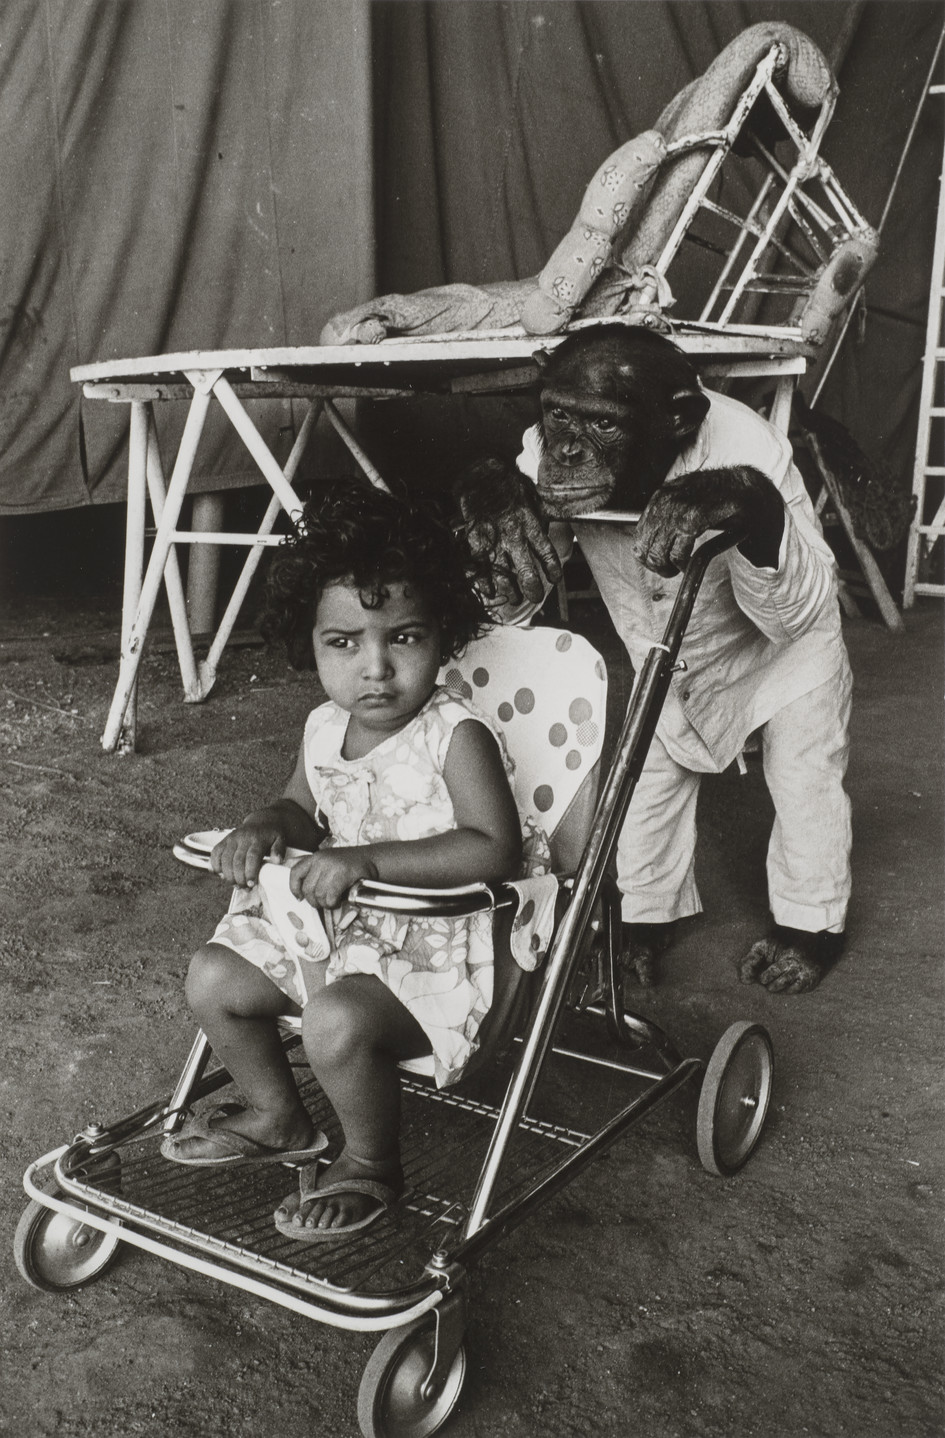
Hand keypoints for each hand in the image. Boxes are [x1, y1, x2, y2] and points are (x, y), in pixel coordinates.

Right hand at [211, 821, 286, 888]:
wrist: (260, 821)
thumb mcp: (280, 839)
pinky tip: (221, 874)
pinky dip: (215, 865)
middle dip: (239, 878)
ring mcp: (231, 839)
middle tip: (243, 887)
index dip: (250, 872)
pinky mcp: (224, 840)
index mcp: (257, 839)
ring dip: (227, 875)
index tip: (251, 884)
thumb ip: (279, 850)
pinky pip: (215, 853)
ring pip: (225, 859)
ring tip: (234, 884)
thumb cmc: (270, 835)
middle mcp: (242, 838)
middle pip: (237, 861)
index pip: (252, 856)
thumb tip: (277, 860)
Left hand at [289, 848, 378, 908]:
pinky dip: (333, 902)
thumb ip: (313, 869)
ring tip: (333, 901)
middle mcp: (321, 860)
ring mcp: (332, 866)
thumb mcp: (328, 862)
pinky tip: (339, 901)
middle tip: (324, 902)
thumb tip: (295, 881)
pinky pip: (331, 896)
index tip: (299, 897)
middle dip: (314, 901)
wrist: (372, 859)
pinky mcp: (343, 874)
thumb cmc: (350, 864)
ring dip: (325, 903)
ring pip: (318, 894)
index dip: (294, 888)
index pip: (295, 872)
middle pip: (307, 888)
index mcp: (315, 857)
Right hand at [456, 458, 561, 605]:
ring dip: (509, 589)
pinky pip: (481, 565)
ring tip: (513, 599)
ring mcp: (495, 539)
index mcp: (532, 523)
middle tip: (534, 597)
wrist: (481, 472)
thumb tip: (557, 521)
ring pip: (503, 572)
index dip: (552, 567)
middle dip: (531, 587)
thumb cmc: (509, 483)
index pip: (546, 551)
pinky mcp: (477, 539)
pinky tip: (489, 591)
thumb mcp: (533, 495)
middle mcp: (515, 535)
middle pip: (526, 569)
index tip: (555, 579)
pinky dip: (484, 581)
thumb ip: (544, 512)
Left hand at [633, 466, 784, 576]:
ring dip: (668, 566)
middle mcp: (666, 501)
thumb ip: (665, 518)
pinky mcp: (696, 519)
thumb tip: (644, 545)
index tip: (658, 562)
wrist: (749, 488)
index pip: (638, 535)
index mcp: (661, 497)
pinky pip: (679, 552)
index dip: (646, 555)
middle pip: (645, 547)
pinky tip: (690, 562)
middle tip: (670, 570)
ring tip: (681, 566)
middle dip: (656, 564)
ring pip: (659, 552)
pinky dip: (682, 563)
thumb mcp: (685, 500)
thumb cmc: (718, 498)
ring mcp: (680, 509)